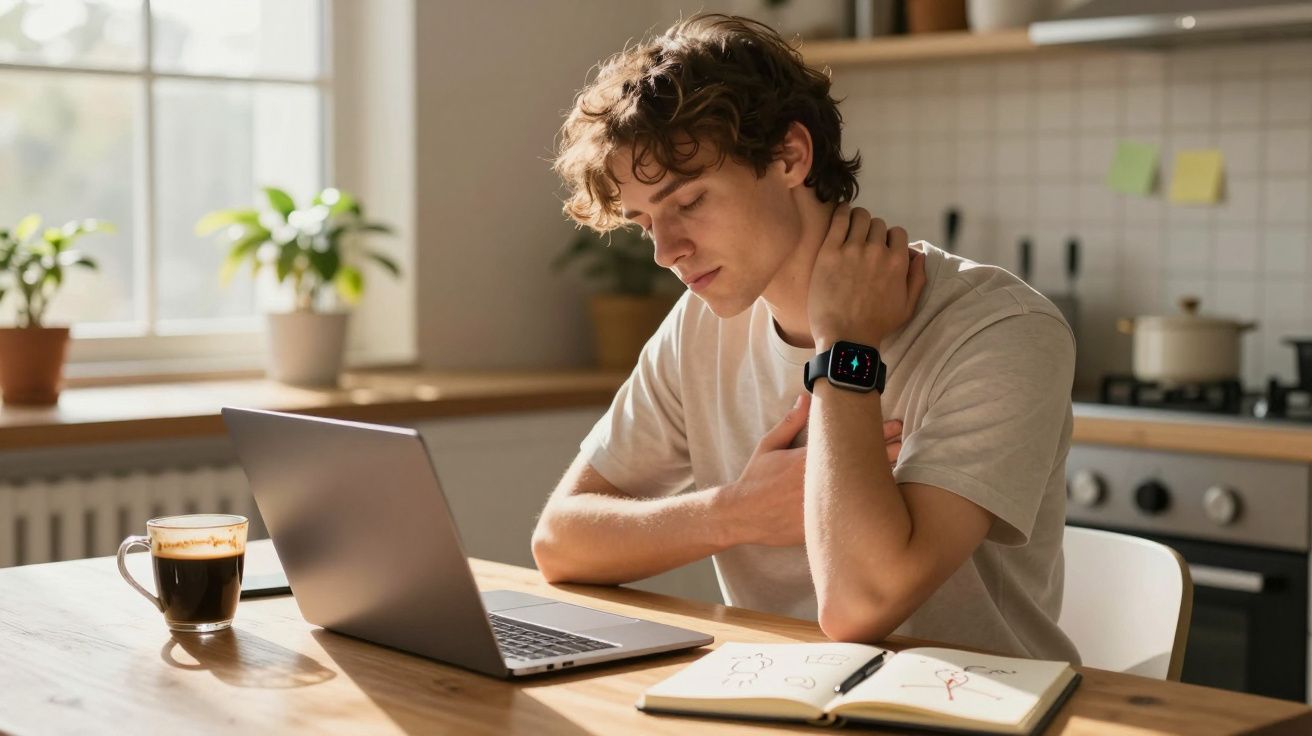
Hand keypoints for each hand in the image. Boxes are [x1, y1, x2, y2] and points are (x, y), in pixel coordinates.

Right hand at [720, 393, 905, 546]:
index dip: (876, 432)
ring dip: (885, 478)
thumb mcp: (769, 446)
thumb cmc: (756, 479)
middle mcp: (819, 481)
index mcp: (808, 459)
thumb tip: (806, 398)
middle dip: (888, 452)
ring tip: (908, 466)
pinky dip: (871, 506)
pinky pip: (853, 514)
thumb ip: (791, 422)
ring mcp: (823, 505)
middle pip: (863, 465)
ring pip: (863, 490)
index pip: (849, 442)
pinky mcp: (823, 523)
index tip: (896, 425)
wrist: (744, 516)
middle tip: (908, 442)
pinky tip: (891, 503)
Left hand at [808, 204, 927, 350]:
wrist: (845, 338)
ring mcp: (853, 250)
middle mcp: (877, 252)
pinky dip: (841, 212)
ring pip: (860, 217)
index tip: (880, 247)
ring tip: (851, 227)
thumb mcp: (907, 306)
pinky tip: (840, 213)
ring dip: (858, 219)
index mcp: (898, 262)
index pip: (897, 233)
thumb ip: (917, 278)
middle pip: (878, 224)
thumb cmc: (876, 326)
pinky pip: (838, 220)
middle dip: (872, 231)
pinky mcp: (830, 252)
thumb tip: (919, 254)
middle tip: (862, 242)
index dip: (889, 239)